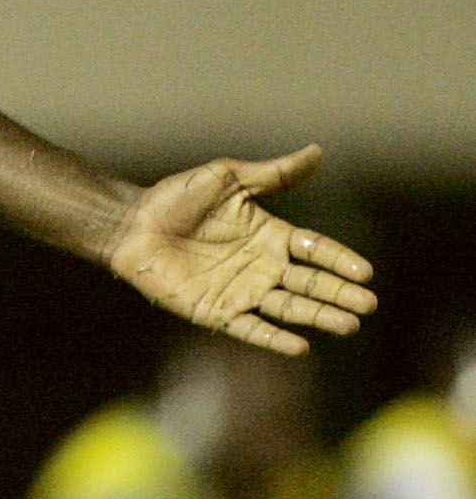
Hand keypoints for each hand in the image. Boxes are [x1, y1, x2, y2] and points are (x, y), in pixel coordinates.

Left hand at [108, 144, 375, 354]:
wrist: (131, 224)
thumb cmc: (175, 198)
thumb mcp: (228, 178)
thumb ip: (274, 174)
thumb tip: (318, 152)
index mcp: (269, 235)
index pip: (314, 249)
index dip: (339, 260)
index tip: (365, 272)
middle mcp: (261, 266)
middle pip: (309, 283)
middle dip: (339, 294)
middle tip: (367, 304)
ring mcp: (240, 291)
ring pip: (288, 308)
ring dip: (318, 316)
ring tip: (348, 324)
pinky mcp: (216, 311)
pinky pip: (250, 328)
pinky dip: (274, 339)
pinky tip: (300, 347)